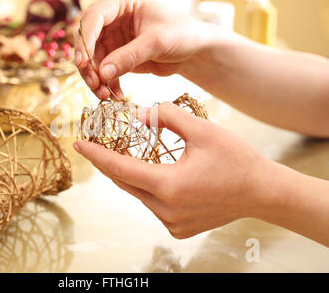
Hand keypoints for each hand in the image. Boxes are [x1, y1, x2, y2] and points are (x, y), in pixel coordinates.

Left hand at [73, 102, 275, 238]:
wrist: (263, 193)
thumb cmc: (236, 160)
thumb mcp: (202, 130)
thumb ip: (166, 117)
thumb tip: (138, 114)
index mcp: (168, 185)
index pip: (120, 168)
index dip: (96, 154)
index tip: (78, 143)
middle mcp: (165, 209)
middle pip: (125, 182)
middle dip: (108, 163)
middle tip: (95, 145)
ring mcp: (171, 223)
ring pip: (137, 194)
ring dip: (129, 175)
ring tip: (123, 154)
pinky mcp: (178, 228)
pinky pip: (151, 204)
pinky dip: (146, 188)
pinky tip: (152, 172)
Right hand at [74, 0, 214, 99]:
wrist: (194, 51)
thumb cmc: (182, 34)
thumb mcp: (157, 42)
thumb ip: (129, 56)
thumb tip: (103, 73)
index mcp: (122, 0)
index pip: (93, 18)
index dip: (85, 40)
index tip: (83, 63)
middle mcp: (113, 17)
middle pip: (87, 40)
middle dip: (88, 65)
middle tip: (94, 84)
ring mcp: (112, 37)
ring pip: (92, 59)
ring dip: (95, 78)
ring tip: (105, 95)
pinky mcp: (116, 55)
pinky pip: (103, 71)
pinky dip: (106, 84)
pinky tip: (115, 95)